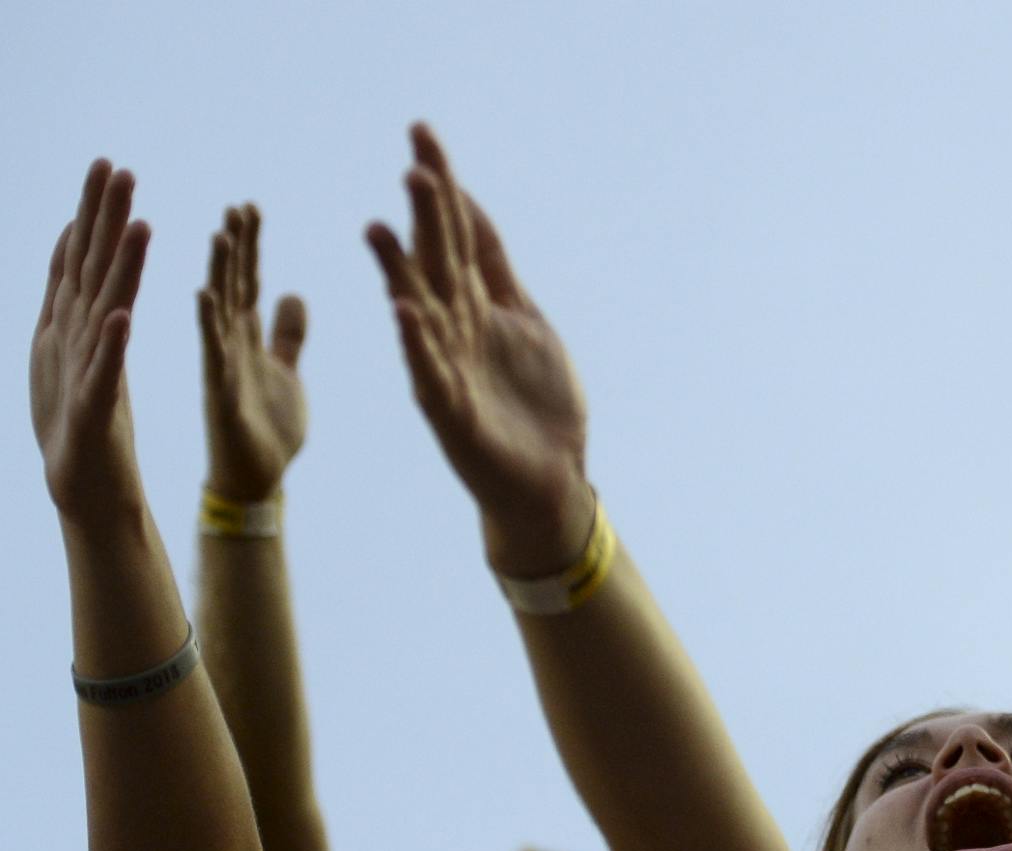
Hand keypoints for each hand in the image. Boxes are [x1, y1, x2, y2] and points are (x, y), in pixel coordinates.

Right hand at [31, 160, 151, 523]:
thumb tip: (77, 246)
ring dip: (119, 268)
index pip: (84, 258)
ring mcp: (82, 370)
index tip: (111, 166)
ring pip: (103, 309)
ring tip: (138, 226)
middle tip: (117, 168)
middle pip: (89, 269)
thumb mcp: (82, 352)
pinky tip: (124, 316)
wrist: (84, 487)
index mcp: (75, 326)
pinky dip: (113, 345)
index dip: (95, 213)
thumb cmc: (85, 421)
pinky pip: (106, 373)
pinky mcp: (95, 409)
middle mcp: (72, 339)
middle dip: (101, 218)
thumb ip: (81, 301)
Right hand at [200, 205, 307, 502]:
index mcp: (249, 339)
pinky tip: (204, 294)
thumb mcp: (286, 371)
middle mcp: (232, 345)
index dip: (250, 247)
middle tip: (236, 207)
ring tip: (221, 236)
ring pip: (220, 312)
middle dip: (235, 247)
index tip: (249, 208)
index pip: (249, 282)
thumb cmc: (269, 427)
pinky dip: (209, 324)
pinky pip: (214, 353)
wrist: (258, 478)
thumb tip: (293, 294)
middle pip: (234, 287)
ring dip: (220, 275)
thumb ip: (287, 334)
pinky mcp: (222, 392)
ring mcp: (224, 366)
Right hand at [366, 125, 588, 574]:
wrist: (549, 479)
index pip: (455, 233)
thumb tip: (470, 206)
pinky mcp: (451, 410)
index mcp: (476, 305)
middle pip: (438, 261)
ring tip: (384, 228)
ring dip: (403, 271)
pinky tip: (405, 310)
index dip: (443, 187)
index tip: (422, 133)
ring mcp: (449, 368)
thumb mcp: (526, 320)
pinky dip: (418, 342)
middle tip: (414, 164)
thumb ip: (495, 267)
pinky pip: (430, 371)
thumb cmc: (537, 403)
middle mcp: (455, 329)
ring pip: (421, 310)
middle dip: (427, 216)